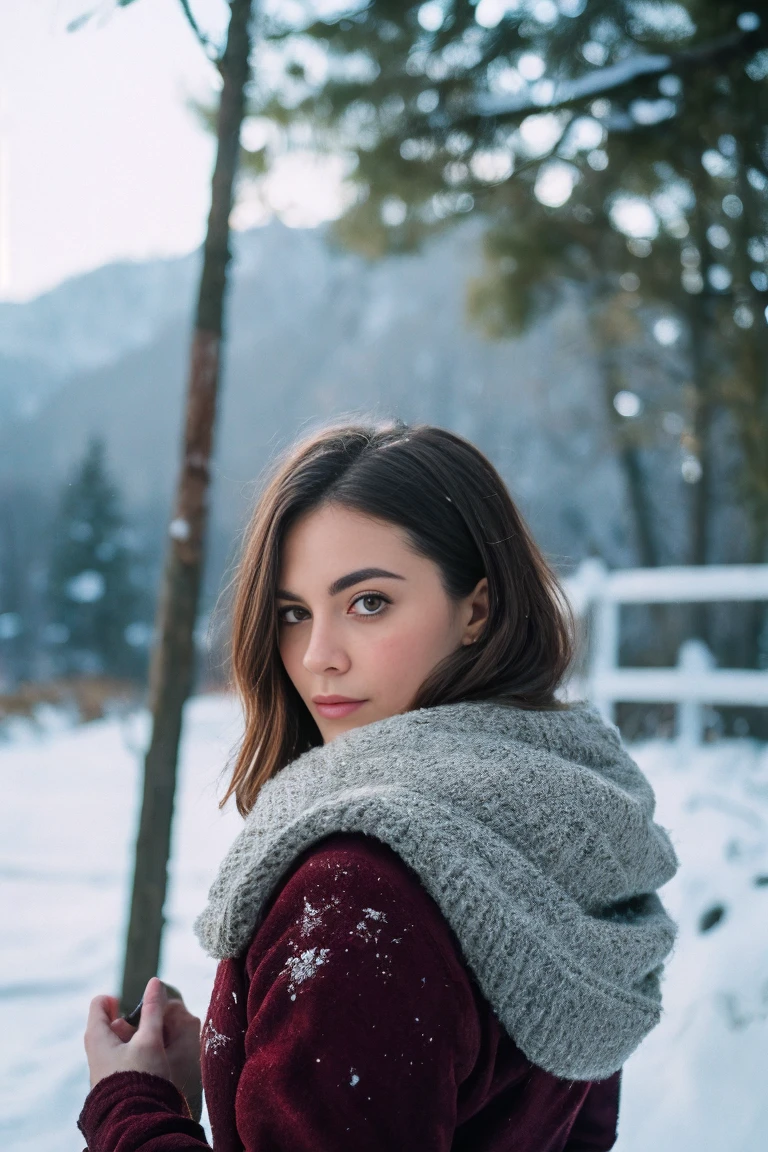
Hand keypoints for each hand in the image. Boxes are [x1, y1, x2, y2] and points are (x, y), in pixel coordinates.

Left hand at [85, 978, 202, 1120]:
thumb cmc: (140, 1077)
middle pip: (111, 1023)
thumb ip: (153, 1010)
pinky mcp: (111, 1082)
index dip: (117, 999)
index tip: (134, 1006)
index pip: (99, 1004)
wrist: (134, 1120)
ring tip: (153, 1048)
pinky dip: (134, 1055)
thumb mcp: (150, 1039)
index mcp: (98, 1036)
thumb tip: (154, 982)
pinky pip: (120, 1059)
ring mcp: (102, 1068)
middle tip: (149, 1029)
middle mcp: (95, 1051)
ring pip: (118, 1043)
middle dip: (132, 1022)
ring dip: (135, 1039)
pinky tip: (149, 1064)